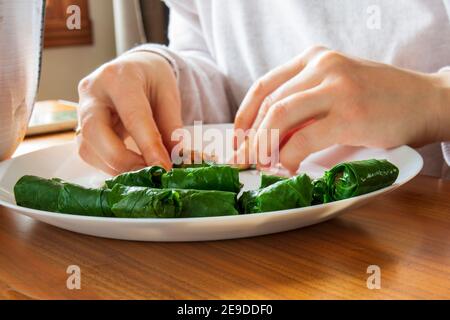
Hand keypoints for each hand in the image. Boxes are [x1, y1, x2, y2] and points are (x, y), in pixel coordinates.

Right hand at [77, 51, 181, 174]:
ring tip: (144, 172)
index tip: (164, 168)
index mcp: (119, 77)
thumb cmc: (152, 79)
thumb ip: (171, 127)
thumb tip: (176, 159)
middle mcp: (92, 92)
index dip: (148, 145)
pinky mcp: (79, 128)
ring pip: (88, 148)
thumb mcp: (168, 95)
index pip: (133, 116)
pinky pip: (89, 153)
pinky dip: (110, 166)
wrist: (134, 69)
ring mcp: (81, 110)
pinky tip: (131, 167)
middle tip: (150, 174)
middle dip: (123, 160)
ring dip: (116, 167)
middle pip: (95, 132)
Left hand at [234, 46, 445, 172]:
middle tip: (242, 160)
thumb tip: (269, 139)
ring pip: (280, 116)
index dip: (244, 116)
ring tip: (259, 165)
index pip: (264, 86)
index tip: (238, 139)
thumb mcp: (335, 91)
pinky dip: (288, 156)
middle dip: (250, 137)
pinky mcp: (349, 114)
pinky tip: (288, 168)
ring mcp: (336, 87)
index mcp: (313, 58)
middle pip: (269, 103)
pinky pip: (304, 137)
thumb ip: (304, 108)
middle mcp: (321, 66)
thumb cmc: (379, 99)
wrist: (427, 101)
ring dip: (263, 145)